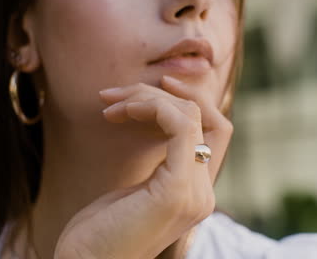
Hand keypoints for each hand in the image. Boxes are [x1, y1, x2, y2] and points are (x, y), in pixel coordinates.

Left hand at [54, 76, 233, 258]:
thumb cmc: (101, 231)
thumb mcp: (136, 188)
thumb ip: (158, 162)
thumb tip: (158, 122)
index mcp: (195, 191)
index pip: (215, 131)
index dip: (193, 100)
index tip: (160, 84)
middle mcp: (203, 192)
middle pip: (203, 118)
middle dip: (159, 95)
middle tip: (116, 95)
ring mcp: (194, 193)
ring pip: (189, 116)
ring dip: (149, 98)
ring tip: (112, 104)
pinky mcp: (177, 191)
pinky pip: (179, 126)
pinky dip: (152, 107)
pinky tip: (122, 112)